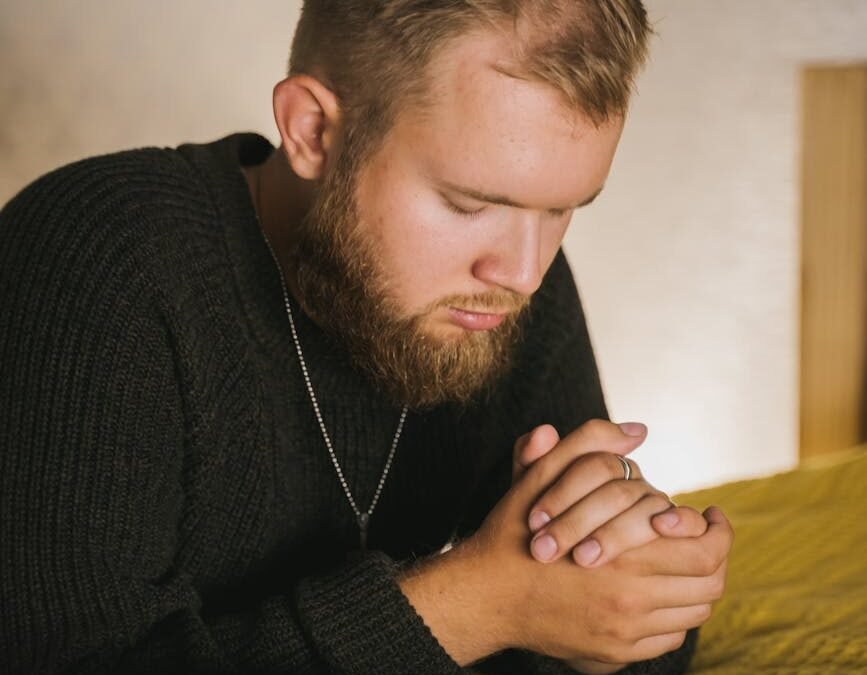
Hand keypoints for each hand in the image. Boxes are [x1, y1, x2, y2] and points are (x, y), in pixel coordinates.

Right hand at [462, 419, 731, 663]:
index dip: (718, 529)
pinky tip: (657, 590)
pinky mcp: (614, 654)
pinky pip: (669, 636)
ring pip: (694, 613)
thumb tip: (637, 429)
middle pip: (709, 584)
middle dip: (715, 555)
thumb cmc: (512, 533)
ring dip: (696, 585)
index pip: (707, 550)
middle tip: (704, 536)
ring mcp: (625, 634)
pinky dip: (673, 614)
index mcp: (624, 558)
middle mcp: (631, 603)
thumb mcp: (542, 478)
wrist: (483, 595)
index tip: (710, 514)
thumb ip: (588, 445)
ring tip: (681, 561)